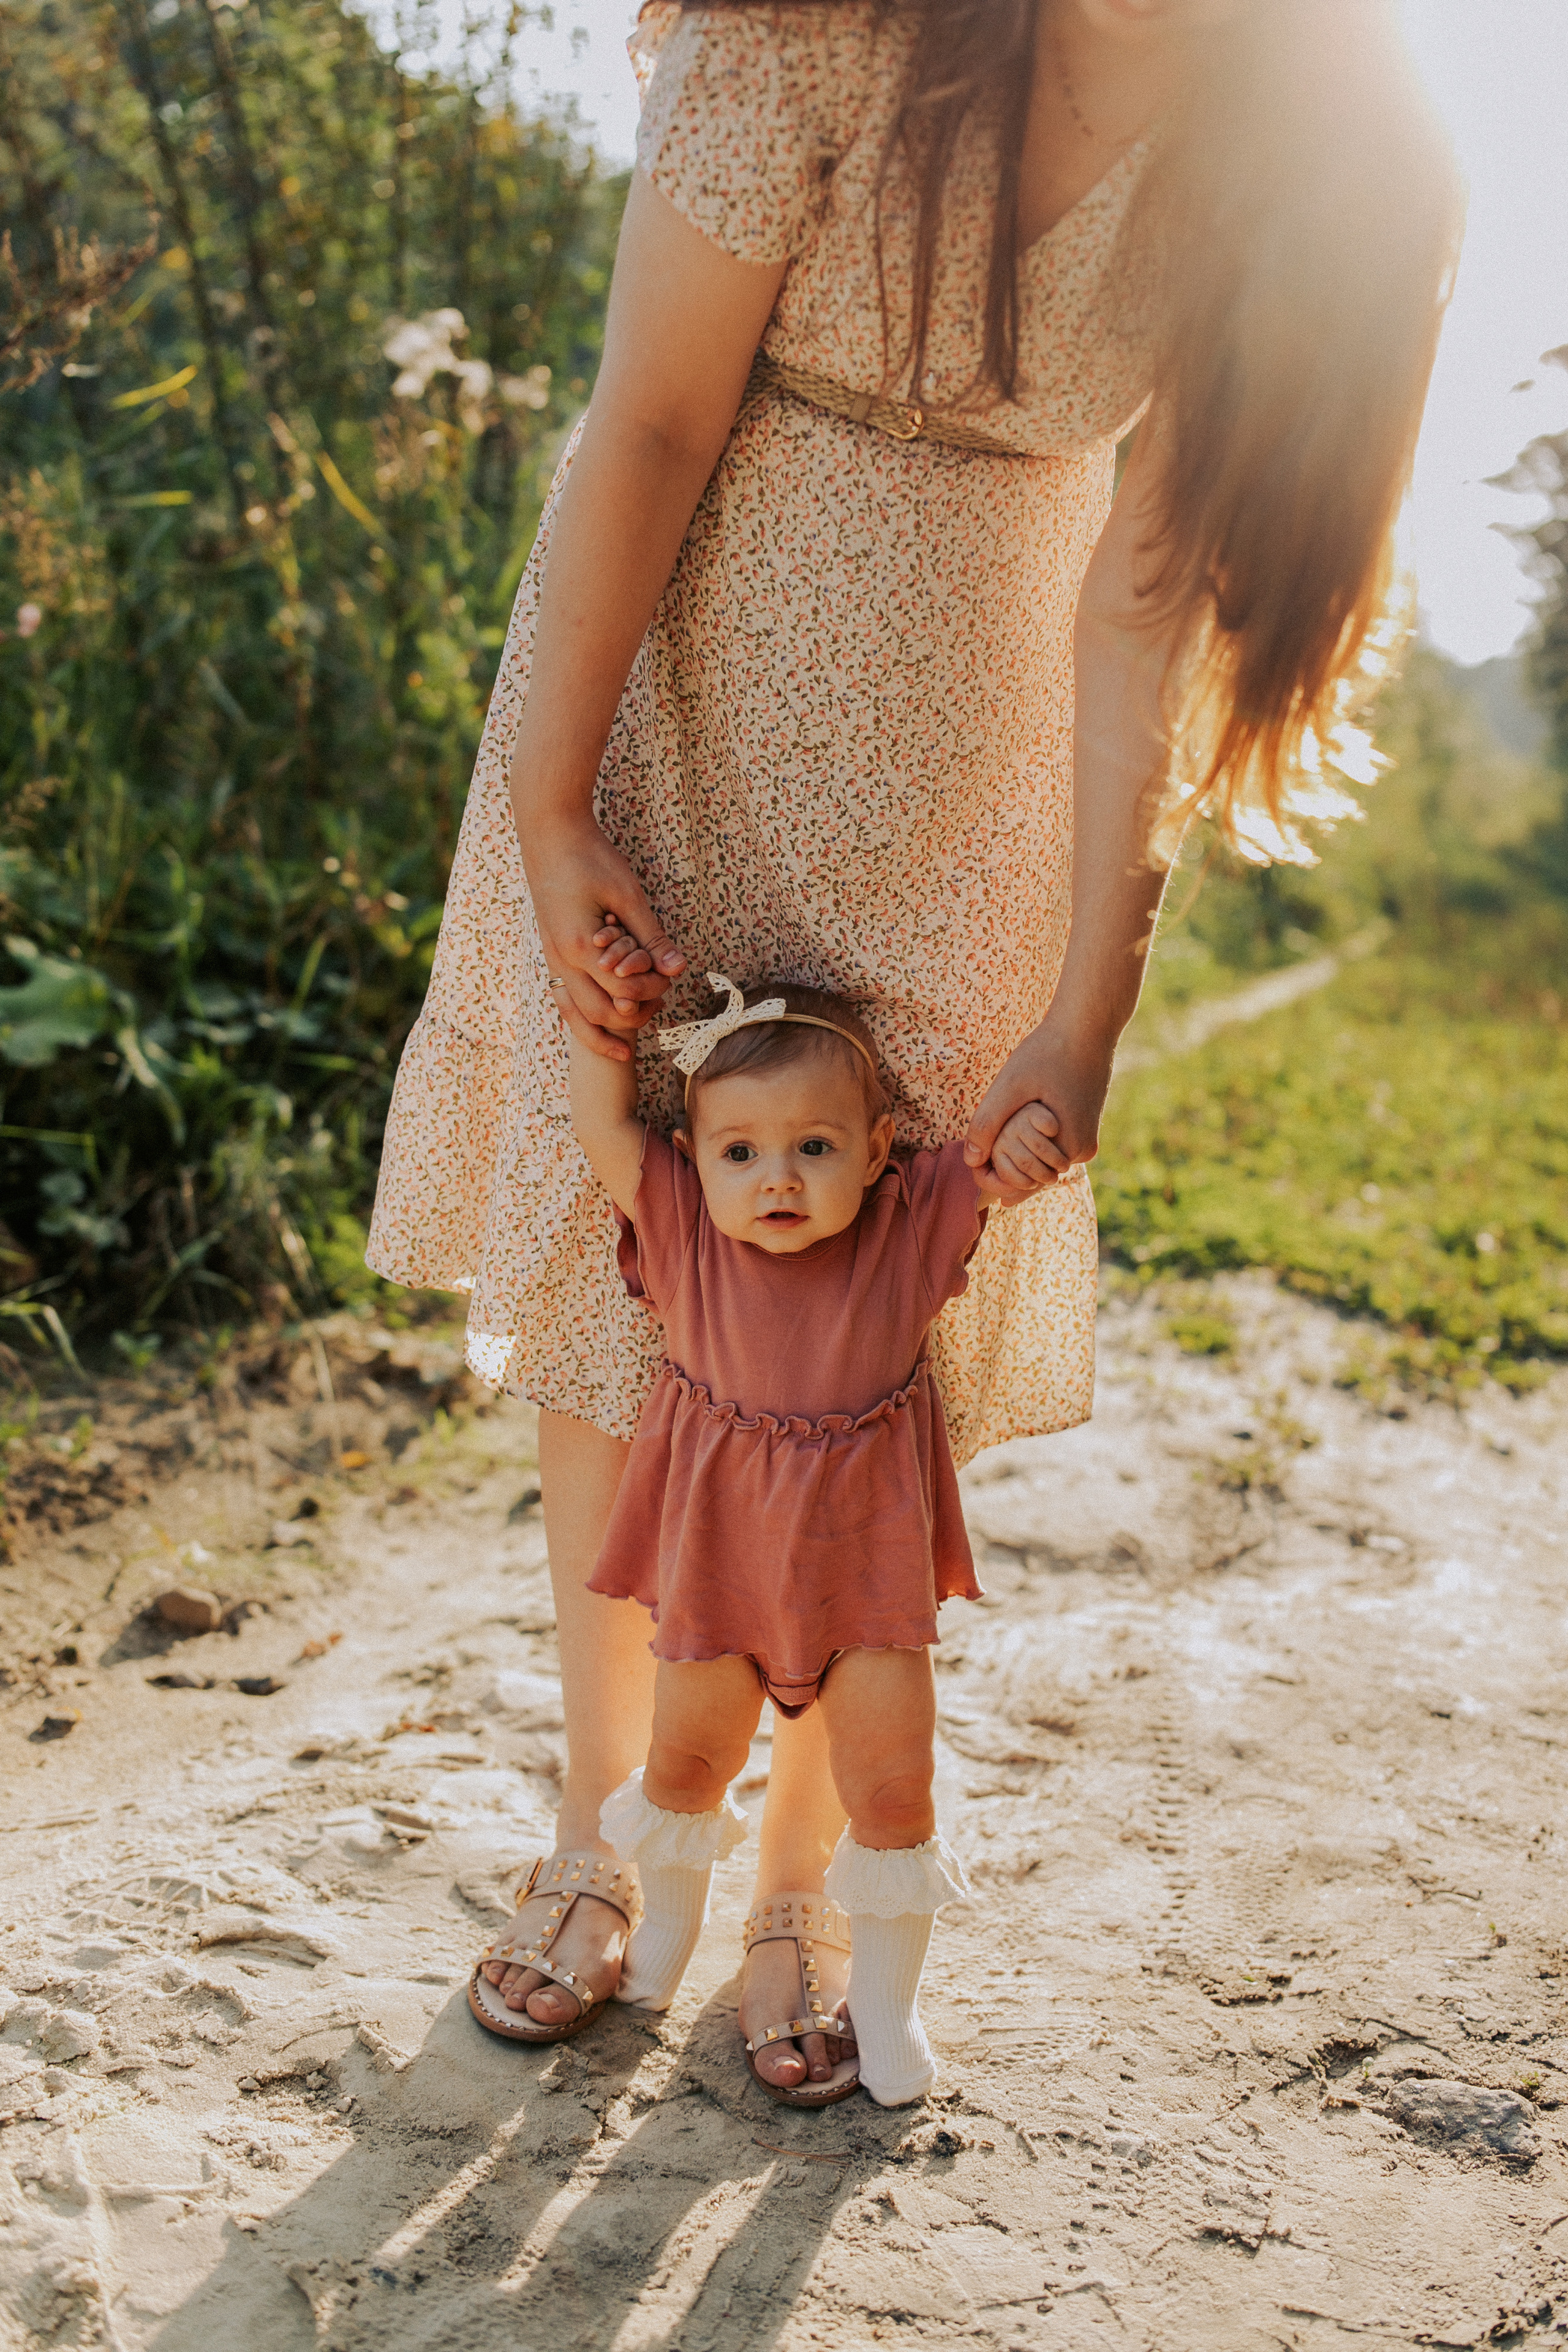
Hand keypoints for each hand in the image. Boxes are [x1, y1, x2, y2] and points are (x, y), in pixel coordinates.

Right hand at [520, 812, 685, 1061]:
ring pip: (573, 1014)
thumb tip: (679, 969)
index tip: (669, 975)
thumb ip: (652, 937)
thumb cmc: (591, 857)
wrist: (549, 832)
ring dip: (600, 1032)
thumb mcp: (628, 895)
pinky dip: (582, 1016)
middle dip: (631, 1017)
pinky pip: (562, 997)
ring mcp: (550, 957)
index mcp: (581, 946)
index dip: (652, 989)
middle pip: (599, 1012)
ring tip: (625, 1046)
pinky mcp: (549, 951)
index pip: (624, 990)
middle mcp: (560, 959)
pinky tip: (600, 1018)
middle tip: (656, 1009)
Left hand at [965, 1017, 1116, 1203]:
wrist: (1088, 1025)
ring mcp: (1087, 1140)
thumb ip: (988, 1123)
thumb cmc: (1048, 1051)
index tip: (978, 1164)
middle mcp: (1082, 1151)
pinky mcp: (1086, 1127)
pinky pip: (1054, 1145)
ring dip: (1022, 1151)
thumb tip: (970, 1161)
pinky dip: (1035, 1141)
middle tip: (983, 1152)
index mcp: (1068, 1147)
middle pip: (1035, 1173)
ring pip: (1043, 1158)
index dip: (996, 1176)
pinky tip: (1017, 1126)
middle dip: (1009, 1164)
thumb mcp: (1011, 1086)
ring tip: (999, 1135)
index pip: (1024, 1182)